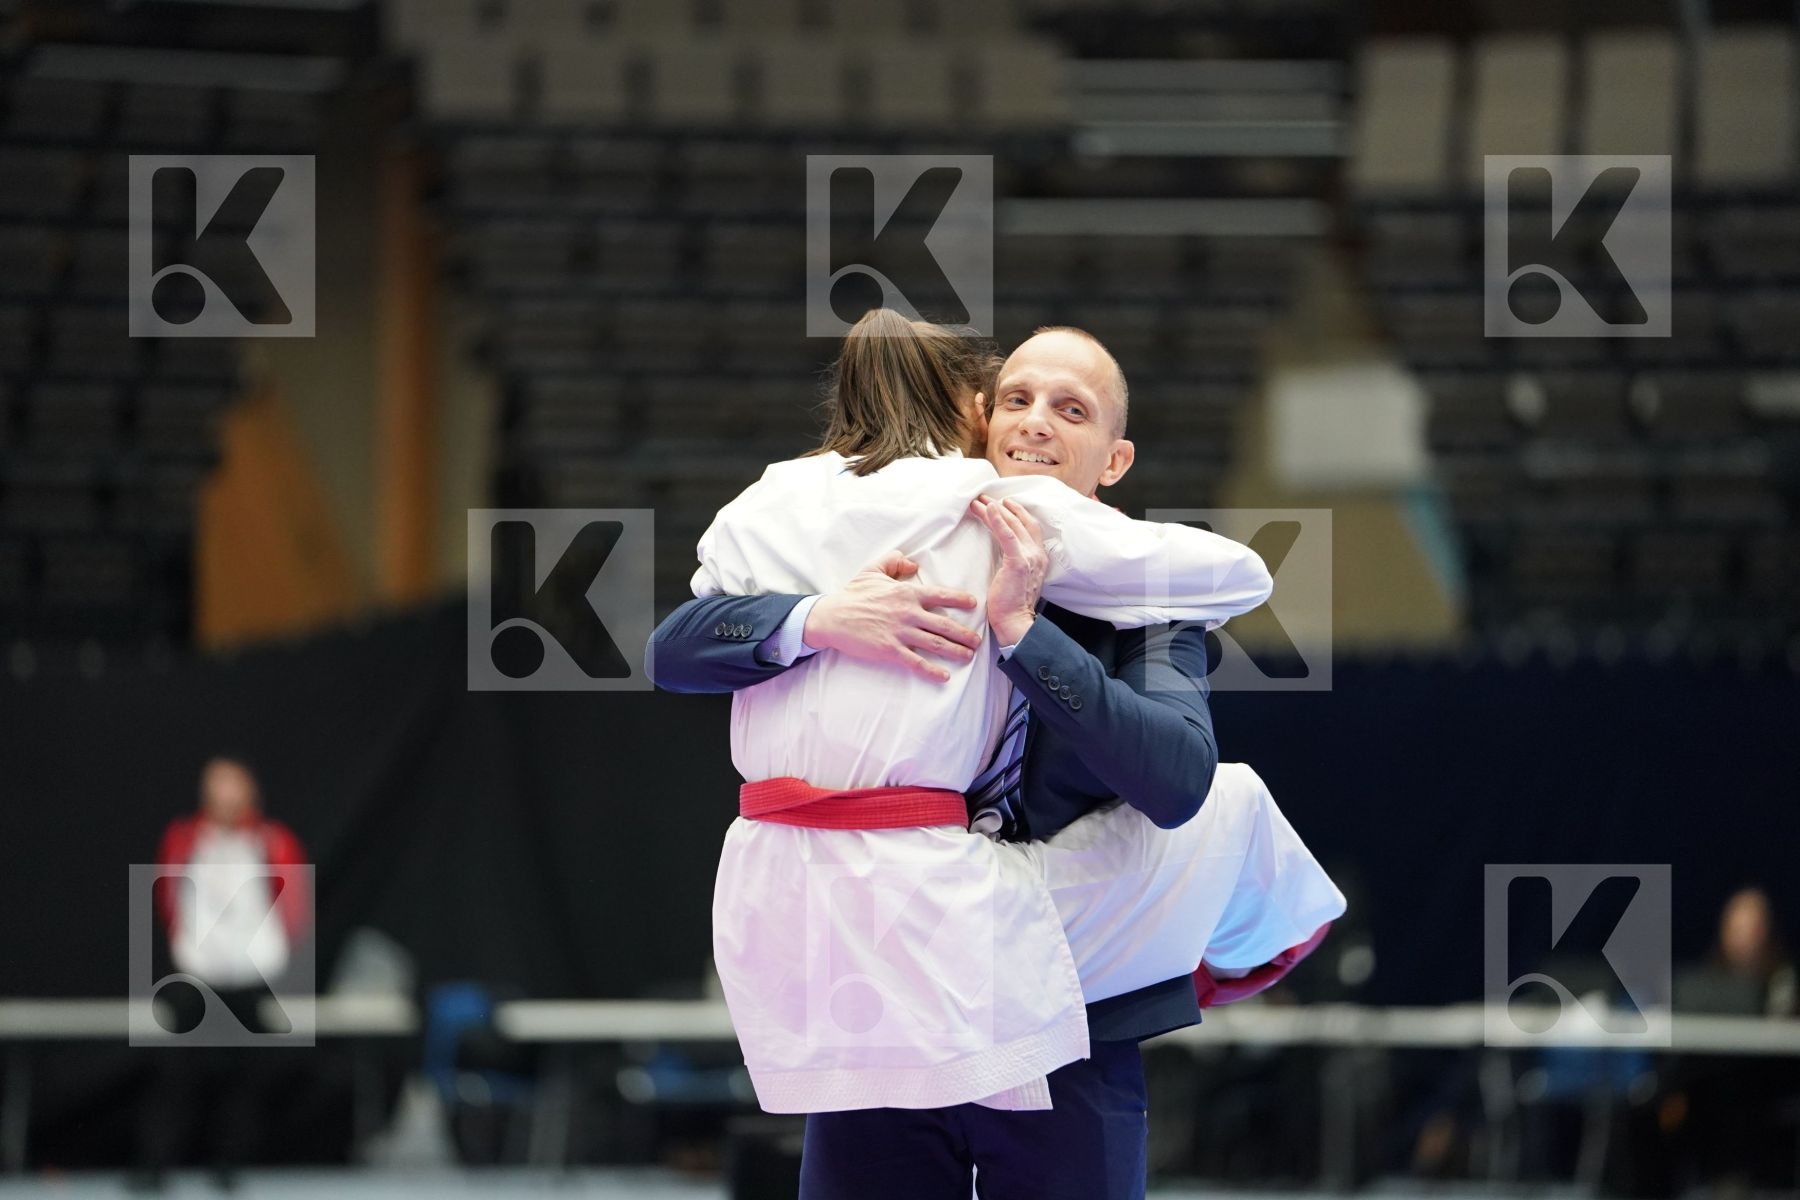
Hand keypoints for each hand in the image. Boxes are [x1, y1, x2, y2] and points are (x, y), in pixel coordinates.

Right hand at [803, 551, 981, 682]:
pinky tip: (944, 677)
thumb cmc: (853, 594)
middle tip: (978, 641)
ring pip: (935, 644)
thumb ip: (894, 561)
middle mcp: (908, 613)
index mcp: (906, 593)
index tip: (974, 604)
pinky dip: (932, 671)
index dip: (960, 599)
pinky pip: (916, 662)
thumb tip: (913, 564)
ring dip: (956, 651)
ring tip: (968, 657)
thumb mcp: (873, 570)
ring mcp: (900, 633)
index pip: (941, 595)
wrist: (832, 617)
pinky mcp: (890, 651)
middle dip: (965, 634)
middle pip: (944, 624)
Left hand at [972, 496, 1046, 645]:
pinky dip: (998, 520)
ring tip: (979, 500)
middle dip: (1003, 507)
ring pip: (1012, 525)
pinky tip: (988, 508)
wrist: (1016, 623)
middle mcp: (1037, 554)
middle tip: (985, 497)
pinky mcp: (1018, 562)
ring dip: (995, 509)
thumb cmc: (1011, 605)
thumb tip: (1002, 554)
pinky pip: (1007, 535)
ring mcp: (1029, 557)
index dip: (1016, 513)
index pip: (1029, 528)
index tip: (1002, 504)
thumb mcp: (1016, 579)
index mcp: (1039, 558)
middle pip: (1021, 522)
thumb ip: (1015, 563)